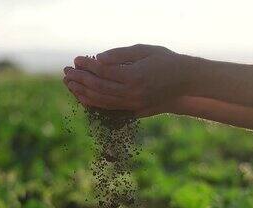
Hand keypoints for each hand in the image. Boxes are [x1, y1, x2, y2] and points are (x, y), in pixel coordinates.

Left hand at [63, 44, 188, 116]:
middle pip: (98, 88)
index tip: (76, 59)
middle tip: (66, 72)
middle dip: (80, 80)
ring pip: (102, 102)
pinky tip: (83, 97)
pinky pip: (109, 109)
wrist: (185, 82)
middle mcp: (133, 93)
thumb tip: (97, 58)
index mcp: (135, 76)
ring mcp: (134, 105)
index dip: (87, 65)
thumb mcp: (144, 50)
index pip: (103, 72)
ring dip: (83, 93)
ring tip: (70, 84)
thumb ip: (120, 54)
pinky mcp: (135, 111)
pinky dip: (94, 104)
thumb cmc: (165, 61)